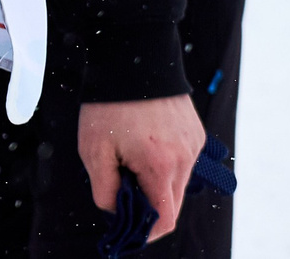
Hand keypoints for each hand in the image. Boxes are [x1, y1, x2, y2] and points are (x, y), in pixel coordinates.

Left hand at [77, 95, 204, 245]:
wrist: (132, 57)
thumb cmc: (109, 104)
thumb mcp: (93, 149)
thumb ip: (105, 189)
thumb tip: (116, 211)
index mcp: (162, 166)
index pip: (165, 220)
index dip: (146, 232)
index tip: (128, 228)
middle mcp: (186, 159)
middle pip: (171, 203)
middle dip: (147, 204)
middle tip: (121, 188)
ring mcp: (194, 145)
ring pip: (177, 182)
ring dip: (155, 182)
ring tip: (128, 158)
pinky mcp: (195, 133)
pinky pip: (182, 161)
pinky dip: (164, 163)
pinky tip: (142, 144)